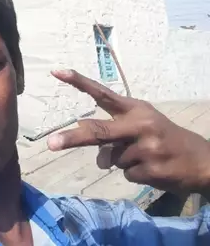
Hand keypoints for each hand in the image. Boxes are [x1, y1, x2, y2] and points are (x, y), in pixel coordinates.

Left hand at [47, 69, 209, 195]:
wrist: (200, 159)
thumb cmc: (163, 137)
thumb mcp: (142, 125)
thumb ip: (114, 133)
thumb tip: (98, 157)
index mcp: (134, 108)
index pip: (102, 93)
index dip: (79, 82)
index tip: (57, 72)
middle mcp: (139, 124)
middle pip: (99, 132)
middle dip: (74, 138)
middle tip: (52, 143)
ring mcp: (146, 148)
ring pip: (112, 159)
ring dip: (122, 160)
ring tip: (145, 155)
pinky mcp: (151, 170)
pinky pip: (126, 175)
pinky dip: (134, 173)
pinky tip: (152, 168)